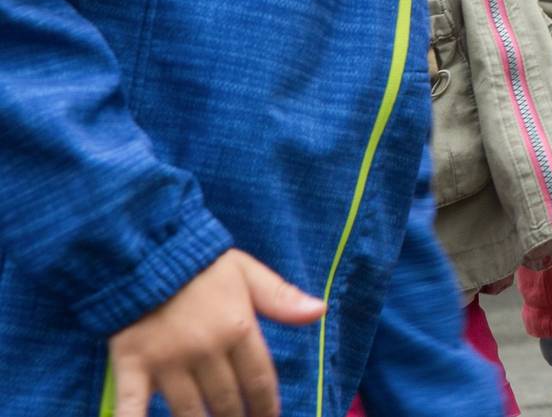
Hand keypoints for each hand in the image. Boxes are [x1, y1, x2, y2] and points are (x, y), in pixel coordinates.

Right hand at [107, 248, 325, 416]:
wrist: (143, 250)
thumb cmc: (200, 264)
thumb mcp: (247, 273)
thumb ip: (281, 297)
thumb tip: (320, 311)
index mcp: (238, 328)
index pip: (259, 379)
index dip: (267, 405)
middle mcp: (206, 350)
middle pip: (227, 400)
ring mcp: (167, 361)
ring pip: (190, 411)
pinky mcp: (132, 365)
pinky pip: (132, 407)